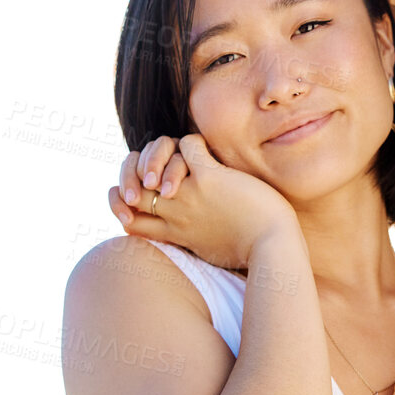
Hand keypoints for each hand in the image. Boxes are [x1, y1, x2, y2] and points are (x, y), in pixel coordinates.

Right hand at [108, 134, 298, 269]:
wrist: (273, 249)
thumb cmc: (251, 252)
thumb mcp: (211, 253)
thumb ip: (194, 241)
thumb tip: (192, 237)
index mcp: (174, 234)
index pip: (128, 221)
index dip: (121, 205)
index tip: (137, 197)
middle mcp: (175, 214)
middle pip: (129, 190)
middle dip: (133, 174)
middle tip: (152, 170)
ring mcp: (189, 195)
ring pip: (149, 164)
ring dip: (158, 155)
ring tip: (177, 157)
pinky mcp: (210, 178)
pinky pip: (187, 144)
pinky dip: (193, 141)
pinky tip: (206, 148)